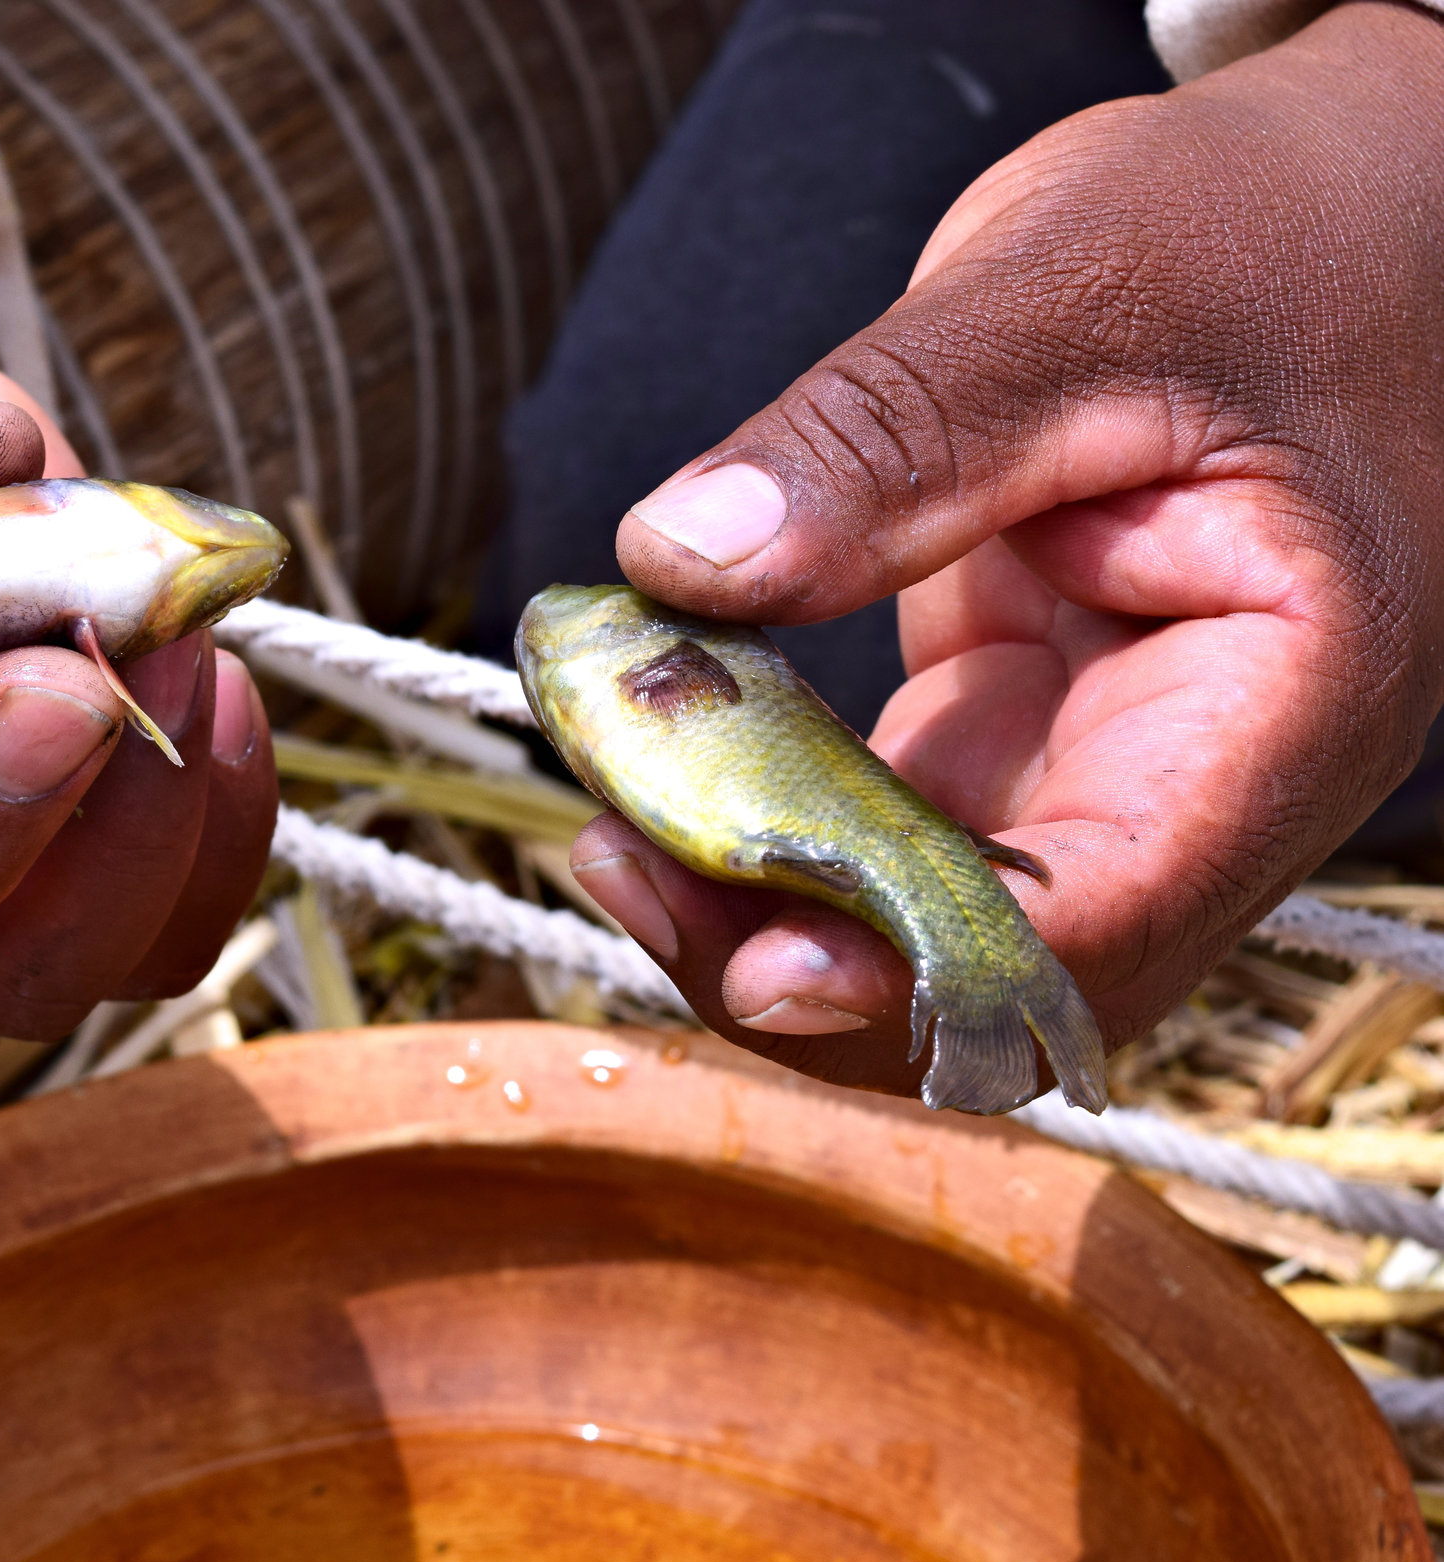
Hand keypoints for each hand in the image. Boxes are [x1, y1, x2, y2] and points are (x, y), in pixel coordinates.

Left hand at [572, 1, 1443, 1098]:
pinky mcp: (1027, 724)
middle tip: (624, 863)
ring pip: (934, 924)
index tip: (747, 960)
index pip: (1100, 921)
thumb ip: (881, 437)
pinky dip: (778, 814)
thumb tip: (681, 556)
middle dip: (809, 957)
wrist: (1329, 203)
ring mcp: (1116, 763)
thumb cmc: (1253, 228)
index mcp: (1283, 700)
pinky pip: (894, 827)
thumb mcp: (1065, 295)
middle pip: (1002, 973)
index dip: (917, 974)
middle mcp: (1210, 775)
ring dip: (773, 903)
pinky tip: (666, 759)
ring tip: (616, 822)